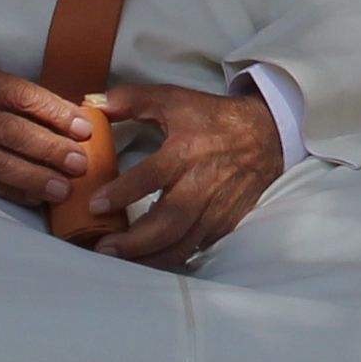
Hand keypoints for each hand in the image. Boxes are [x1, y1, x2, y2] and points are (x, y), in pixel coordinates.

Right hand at [0, 49, 99, 212]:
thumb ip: (8, 90)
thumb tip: (60, 114)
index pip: (21, 95)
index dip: (55, 113)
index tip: (84, 127)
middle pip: (12, 132)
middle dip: (50, 149)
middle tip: (81, 163)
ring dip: (33, 177)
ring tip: (63, 188)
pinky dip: (9, 189)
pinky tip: (33, 197)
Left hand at [69, 79, 288, 269]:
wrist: (266, 137)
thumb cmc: (214, 119)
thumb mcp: (174, 99)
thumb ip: (132, 100)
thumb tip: (94, 105)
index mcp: (185, 153)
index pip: (150, 178)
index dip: (121, 193)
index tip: (95, 205)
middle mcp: (200, 185)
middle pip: (166, 224)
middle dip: (132, 242)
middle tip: (102, 247)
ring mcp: (214, 210)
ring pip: (180, 245)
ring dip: (147, 258)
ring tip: (118, 262)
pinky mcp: (223, 225)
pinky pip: (194, 248)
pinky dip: (168, 258)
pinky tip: (146, 260)